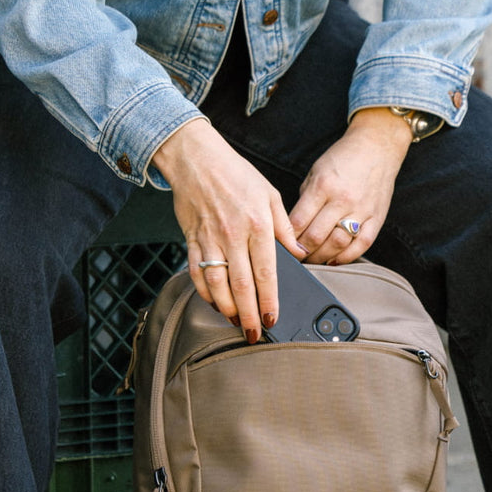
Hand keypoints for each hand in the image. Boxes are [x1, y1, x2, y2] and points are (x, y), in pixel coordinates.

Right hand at [151, 119, 302, 342]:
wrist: (196, 157)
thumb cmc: (236, 174)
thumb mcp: (270, 194)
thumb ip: (285, 227)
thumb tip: (299, 253)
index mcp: (257, 225)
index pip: (266, 272)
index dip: (269, 300)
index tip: (273, 318)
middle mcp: (233, 235)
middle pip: (241, 285)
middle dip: (249, 315)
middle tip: (254, 334)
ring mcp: (209, 239)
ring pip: (216, 284)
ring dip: (226, 308)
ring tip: (236, 322)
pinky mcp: (191, 239)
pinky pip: (196, 272)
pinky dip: (204, 292)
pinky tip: (214, 302)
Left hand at [290, 108, 411, 264]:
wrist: (377, 146)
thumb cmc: (343, 158)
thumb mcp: (315, 172)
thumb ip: (305, 200)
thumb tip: (293, 228)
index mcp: (323, 186)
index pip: (299, 222)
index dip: (287, 239)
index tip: (282, 247)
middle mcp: (342, 199)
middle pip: (315, 237)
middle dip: (301, 252)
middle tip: (295, 257)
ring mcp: (361, 210)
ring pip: (337, 245)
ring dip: (320, 257)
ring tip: (312, 258)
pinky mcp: (377, 218)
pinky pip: (361, 245)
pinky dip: (345, 257)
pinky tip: (333, 259)